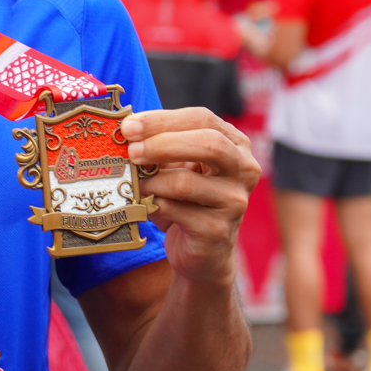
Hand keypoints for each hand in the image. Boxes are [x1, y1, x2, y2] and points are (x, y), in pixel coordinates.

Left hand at [121, 108, 259, 286]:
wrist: (203, 250)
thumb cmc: (189, 200)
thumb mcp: (180, 166)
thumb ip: (163, 147)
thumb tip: (127, 131)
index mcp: (235, 144)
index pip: (203, 119)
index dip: (163, 120)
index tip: (129, 126)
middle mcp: (244, 169)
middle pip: (209, 144)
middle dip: (162, 144)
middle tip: (131, 150)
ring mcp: (234, 202)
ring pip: (187, 183)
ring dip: (152, 181)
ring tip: (133, 182)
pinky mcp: (217, 231)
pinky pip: (177, 212)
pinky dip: (154, 205)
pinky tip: (145, 205)